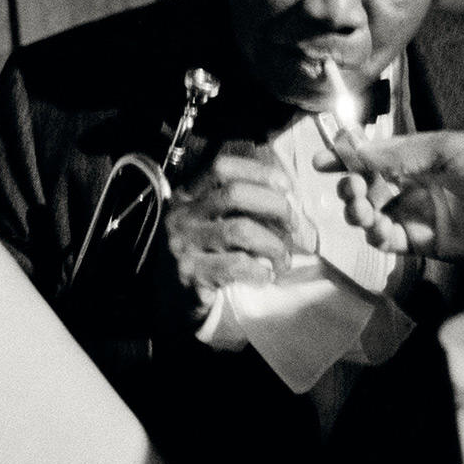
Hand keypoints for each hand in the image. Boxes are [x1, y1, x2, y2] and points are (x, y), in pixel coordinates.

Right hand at [159, 141, 293, 323]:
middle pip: (234, 193)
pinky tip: (265, 276)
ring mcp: (184, 243)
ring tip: (283, 259)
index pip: (222, 167)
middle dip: (275, 205)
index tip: (286, 185)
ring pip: (241, 230)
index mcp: (189, 195)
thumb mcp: (210, 221)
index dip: (258, 171)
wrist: (171, 296)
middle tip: (293, 225)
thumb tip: (288, 203)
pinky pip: (237, 265)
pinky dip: (260, 271)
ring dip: (274, 245)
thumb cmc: (202, 253)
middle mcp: (183, 214)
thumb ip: (239, 206)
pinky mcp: (191, 273)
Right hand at [315, 130, 463, 258]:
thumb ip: (399, 152)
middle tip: (351, 190)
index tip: (322, 160)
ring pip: (371, 215)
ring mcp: (416, 215)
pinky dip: (377, 235)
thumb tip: (357, 149)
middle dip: (350, 187)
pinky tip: (379, 229)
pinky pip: (389, 240)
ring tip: (363, 211)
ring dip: (359, 212)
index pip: (372, 156)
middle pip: (366, 187)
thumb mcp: (446, 148)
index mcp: (418, 157)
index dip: (345, 157)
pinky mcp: (422, 243)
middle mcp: (412, 185)